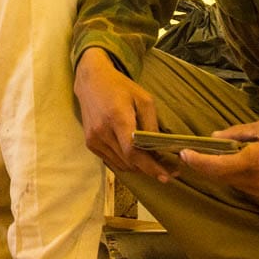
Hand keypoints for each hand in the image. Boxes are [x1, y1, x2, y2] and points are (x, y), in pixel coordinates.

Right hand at [72, 48, 173, 180]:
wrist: (91, 82)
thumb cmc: (121, 87)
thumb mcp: (144, 99)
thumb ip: (151, 125)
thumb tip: (159, 149)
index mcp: (117, 118)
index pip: (133, 152)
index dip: (150, 167)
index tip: (166, 176)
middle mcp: (102, 132)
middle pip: (129, 161)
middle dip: (149, 169)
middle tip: (168, 170)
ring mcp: (94, 139)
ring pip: (121, 164)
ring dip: (138, 167)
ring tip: (154, 163)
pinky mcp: (90, 143)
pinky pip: (112, 161)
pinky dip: (126, 163)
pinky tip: (136, 158)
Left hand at [180, 118, 258, 210]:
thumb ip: (238, 133)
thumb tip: (214, 138)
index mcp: (257, 160)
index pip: (218, 166)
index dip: (198, 162)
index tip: (184, 155)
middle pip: (224, 178)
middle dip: (212, 167)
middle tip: (202, 154)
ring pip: (238, 186)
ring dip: (231, 173)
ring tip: (238, 158)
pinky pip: (253, 191)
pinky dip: (248, 181)